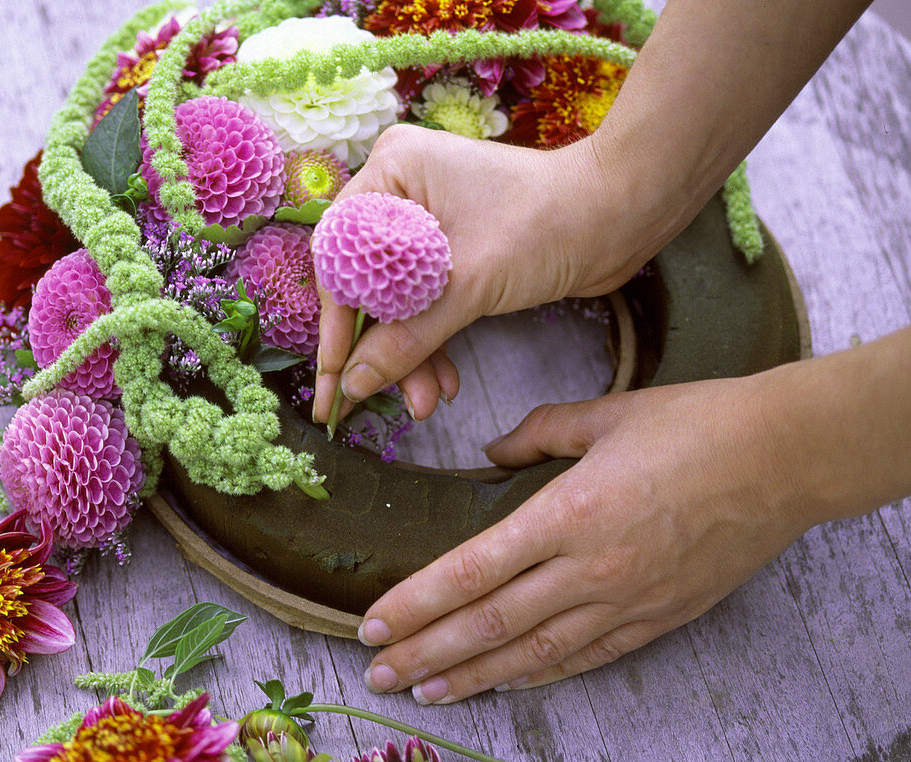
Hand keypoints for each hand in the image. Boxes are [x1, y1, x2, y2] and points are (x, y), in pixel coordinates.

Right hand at [312, 124, 664, 423]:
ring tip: (426, 404)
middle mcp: (400, 191)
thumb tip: (353, 385)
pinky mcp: (454, 249)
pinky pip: (424, 302)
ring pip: (396, 301)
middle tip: (362, 409)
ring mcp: (427, 220)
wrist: (623, 214)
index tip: (333, 382)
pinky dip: (432, 343)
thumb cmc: (548, 225)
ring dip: (409, 356)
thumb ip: (406, 338)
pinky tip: (445, 383)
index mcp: (391, 172)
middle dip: (377, 350)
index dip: (335, 326)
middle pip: (365, 284)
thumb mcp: (467, 286)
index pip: (339, 258)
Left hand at [355, 373, 817, 702]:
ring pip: (533, 653)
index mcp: (569, 513)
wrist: (784, 459)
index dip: (416, 604)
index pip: (472, 571)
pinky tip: (505, 680)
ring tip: (426, 690)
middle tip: (378, 672)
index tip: (372, 624)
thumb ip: (536, 434)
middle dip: (426, 652)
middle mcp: (591, 569)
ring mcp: (627, 602)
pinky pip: (587, 658)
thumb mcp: (604, 414)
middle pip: (489, 624)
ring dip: (472, 675)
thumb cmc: (695, 426)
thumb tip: (492, 453)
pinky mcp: (658, 618)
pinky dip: (539, 673)